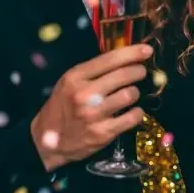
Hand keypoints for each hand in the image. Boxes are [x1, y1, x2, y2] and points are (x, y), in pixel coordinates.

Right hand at [31, 44, 152, 171]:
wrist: (46, 142)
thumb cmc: (61, 108)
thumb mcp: (68, 83)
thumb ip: (92, 72)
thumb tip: (125, 58)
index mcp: (75, 77)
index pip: (110, 59)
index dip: (132, 52)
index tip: (147, 50)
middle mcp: (84, 94)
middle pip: (124, 75)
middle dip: (138, 71)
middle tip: (141, 72)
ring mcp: (94, 115)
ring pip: (130, 95)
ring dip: (134, 93)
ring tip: (130, 95)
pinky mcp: (103, 133)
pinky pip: (133, 117)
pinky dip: (137, 113)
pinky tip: (133, 112)